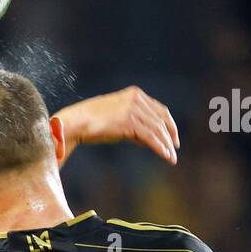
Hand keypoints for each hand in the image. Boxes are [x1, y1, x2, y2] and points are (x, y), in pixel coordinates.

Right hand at [60, 86, 179, 164]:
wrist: (75, 122)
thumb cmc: (92, 123)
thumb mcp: (117, 118)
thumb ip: (133, 124)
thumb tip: (146, 139)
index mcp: (134, 94)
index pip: (159, 109)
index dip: (169, 124)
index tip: (172, 136)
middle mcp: (136, 99)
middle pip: (161, 119)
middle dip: (170, 134)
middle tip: (174, 148)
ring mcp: (133, 110)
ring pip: (157, 129)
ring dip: (166, 144)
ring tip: (171, 157)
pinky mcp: (129, 122)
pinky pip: (150, 137)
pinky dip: (159, 147)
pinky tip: (165, 156)